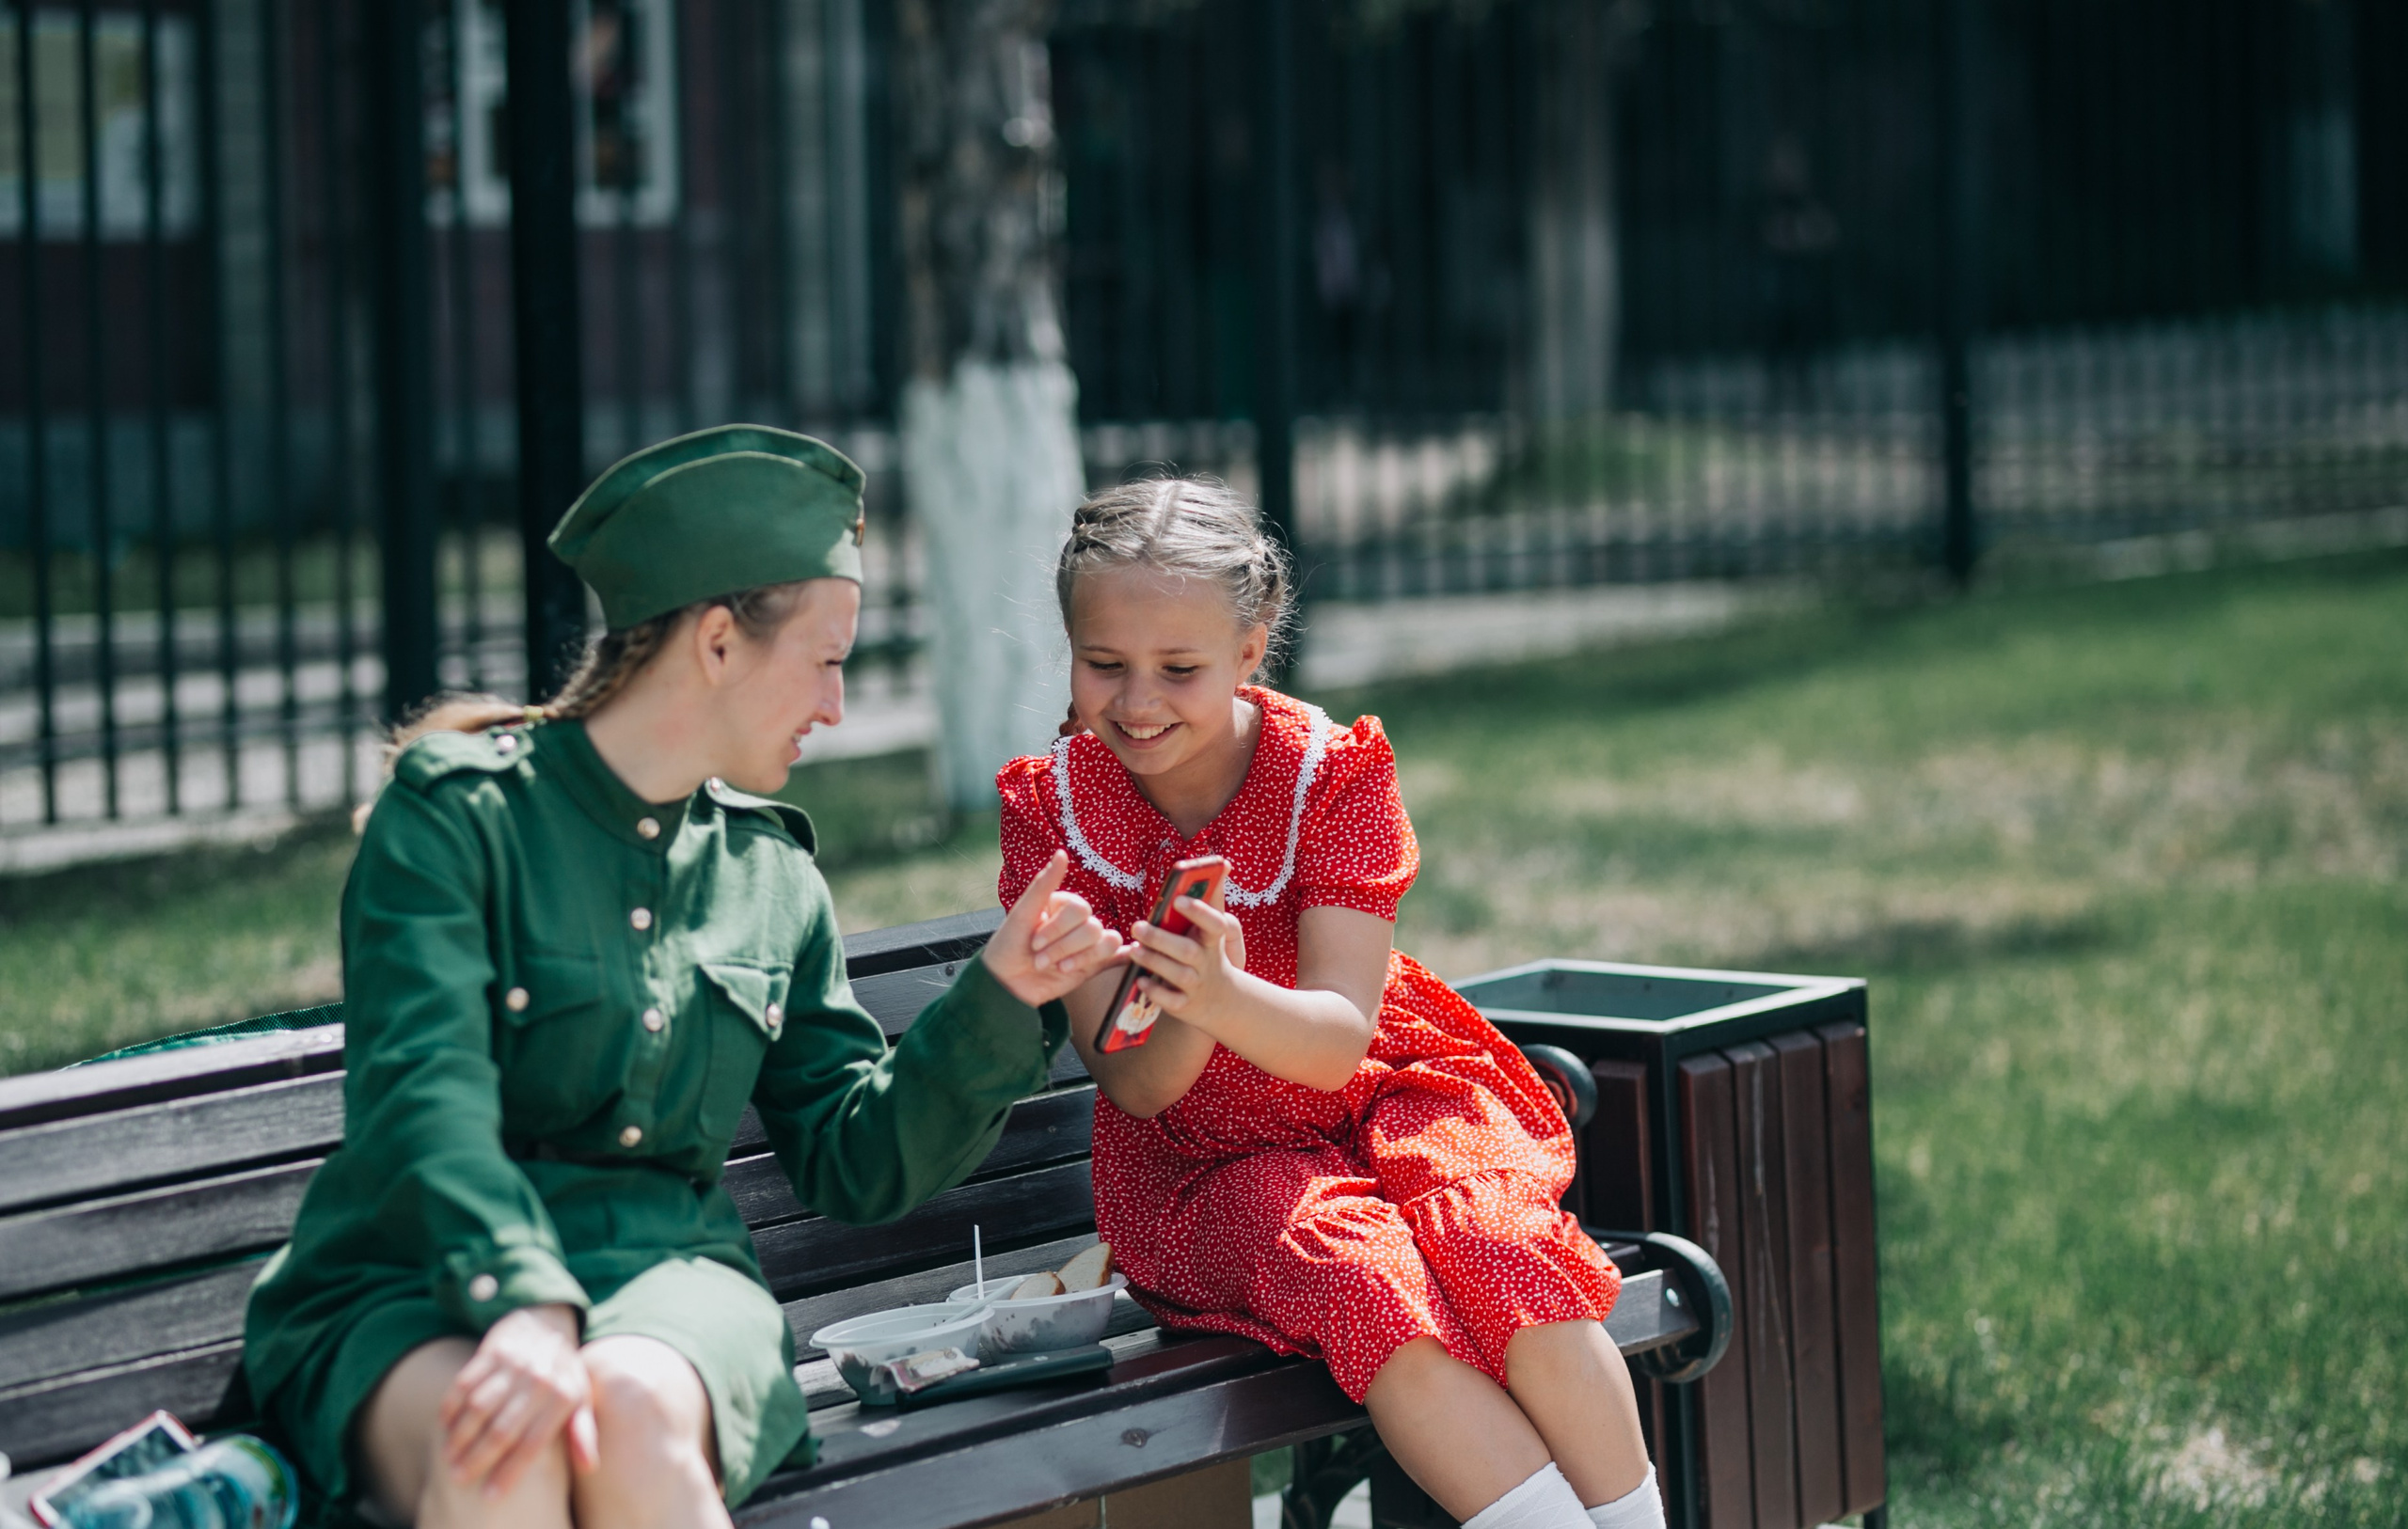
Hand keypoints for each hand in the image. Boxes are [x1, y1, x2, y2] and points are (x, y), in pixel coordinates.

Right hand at [438, 1304, 597, 1497]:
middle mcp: (540, 1381)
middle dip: (477, 1460)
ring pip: (478, 1409)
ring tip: (447, 1459)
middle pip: (501, 1431)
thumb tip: (589, 1467)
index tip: (489, 1497)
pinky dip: (451, 1407)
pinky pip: (464, 1384)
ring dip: (459, 1437)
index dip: (509, 1473)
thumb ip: (582, 1433)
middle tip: (459, 1479)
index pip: (531, 1446)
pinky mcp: (493, 1352)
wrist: (546, 1325)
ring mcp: (515, 1365)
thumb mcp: (579, 1400)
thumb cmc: (562, 1375)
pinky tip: (443, 1427)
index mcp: (562, 1398)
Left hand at [984, 851, 1130, 1007]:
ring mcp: (1087, 944)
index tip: (1034, 942)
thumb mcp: (1022, 914)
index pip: (1079, 910)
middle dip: (1064, 947)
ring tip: (1058, 968)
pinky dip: (1124, 957)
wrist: (1005, 985)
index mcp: (1062, 905)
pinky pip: (1116, 957)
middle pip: (1093, 928)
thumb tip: (1061, 853)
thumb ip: (1043, 884)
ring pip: (1106, 943)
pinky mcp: (1094, 965)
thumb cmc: (1008, 946)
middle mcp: (1077, 922)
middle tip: (1040, 959)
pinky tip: (1128, 957)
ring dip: (1080, 959)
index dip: (1058, 928)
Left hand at [1127, 896, 1248, 1033]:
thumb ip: (1213, 898)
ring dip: (1154, 962)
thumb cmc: (1209, 953)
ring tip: (1133, 949)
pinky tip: (1140, 981)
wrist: (1220, 999)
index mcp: (1213, 940)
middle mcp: (1207, 963)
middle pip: (1188, 951)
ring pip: (1177, 975)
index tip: (1179, 899)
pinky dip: (1156, 992)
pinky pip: (1171, 1001)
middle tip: (1137, 926)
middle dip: (1162, 939)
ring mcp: (1197, 985)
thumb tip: (1221, 863)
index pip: (1215, 923)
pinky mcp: (1186, 1005)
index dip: (1199, 912)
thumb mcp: (1215, 929)